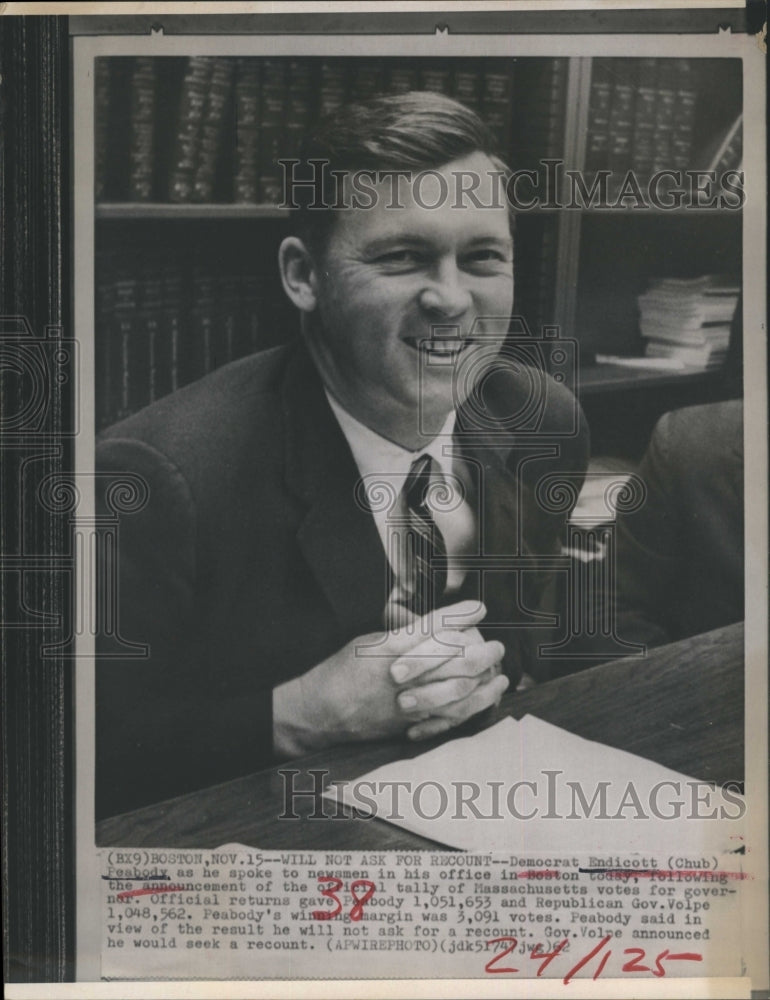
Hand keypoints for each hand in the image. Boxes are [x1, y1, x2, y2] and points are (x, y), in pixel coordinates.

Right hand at [272, 600, 506, 755]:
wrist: (320, 711)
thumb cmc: (343, 671)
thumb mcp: (368, 642)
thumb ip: (403, 635)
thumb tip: (438, 625)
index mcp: (388, 649)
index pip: (432, 628)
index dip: (460, 616)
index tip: (480, 607)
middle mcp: (400, 675)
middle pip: (452, 660)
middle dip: (481, 651)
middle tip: (497, 645)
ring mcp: (406, 702)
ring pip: (457, 691)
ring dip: (484, 681)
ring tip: (500, 671)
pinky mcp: (409, 723)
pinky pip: (448, 717)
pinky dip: (472, 707)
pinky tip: (486, 698)